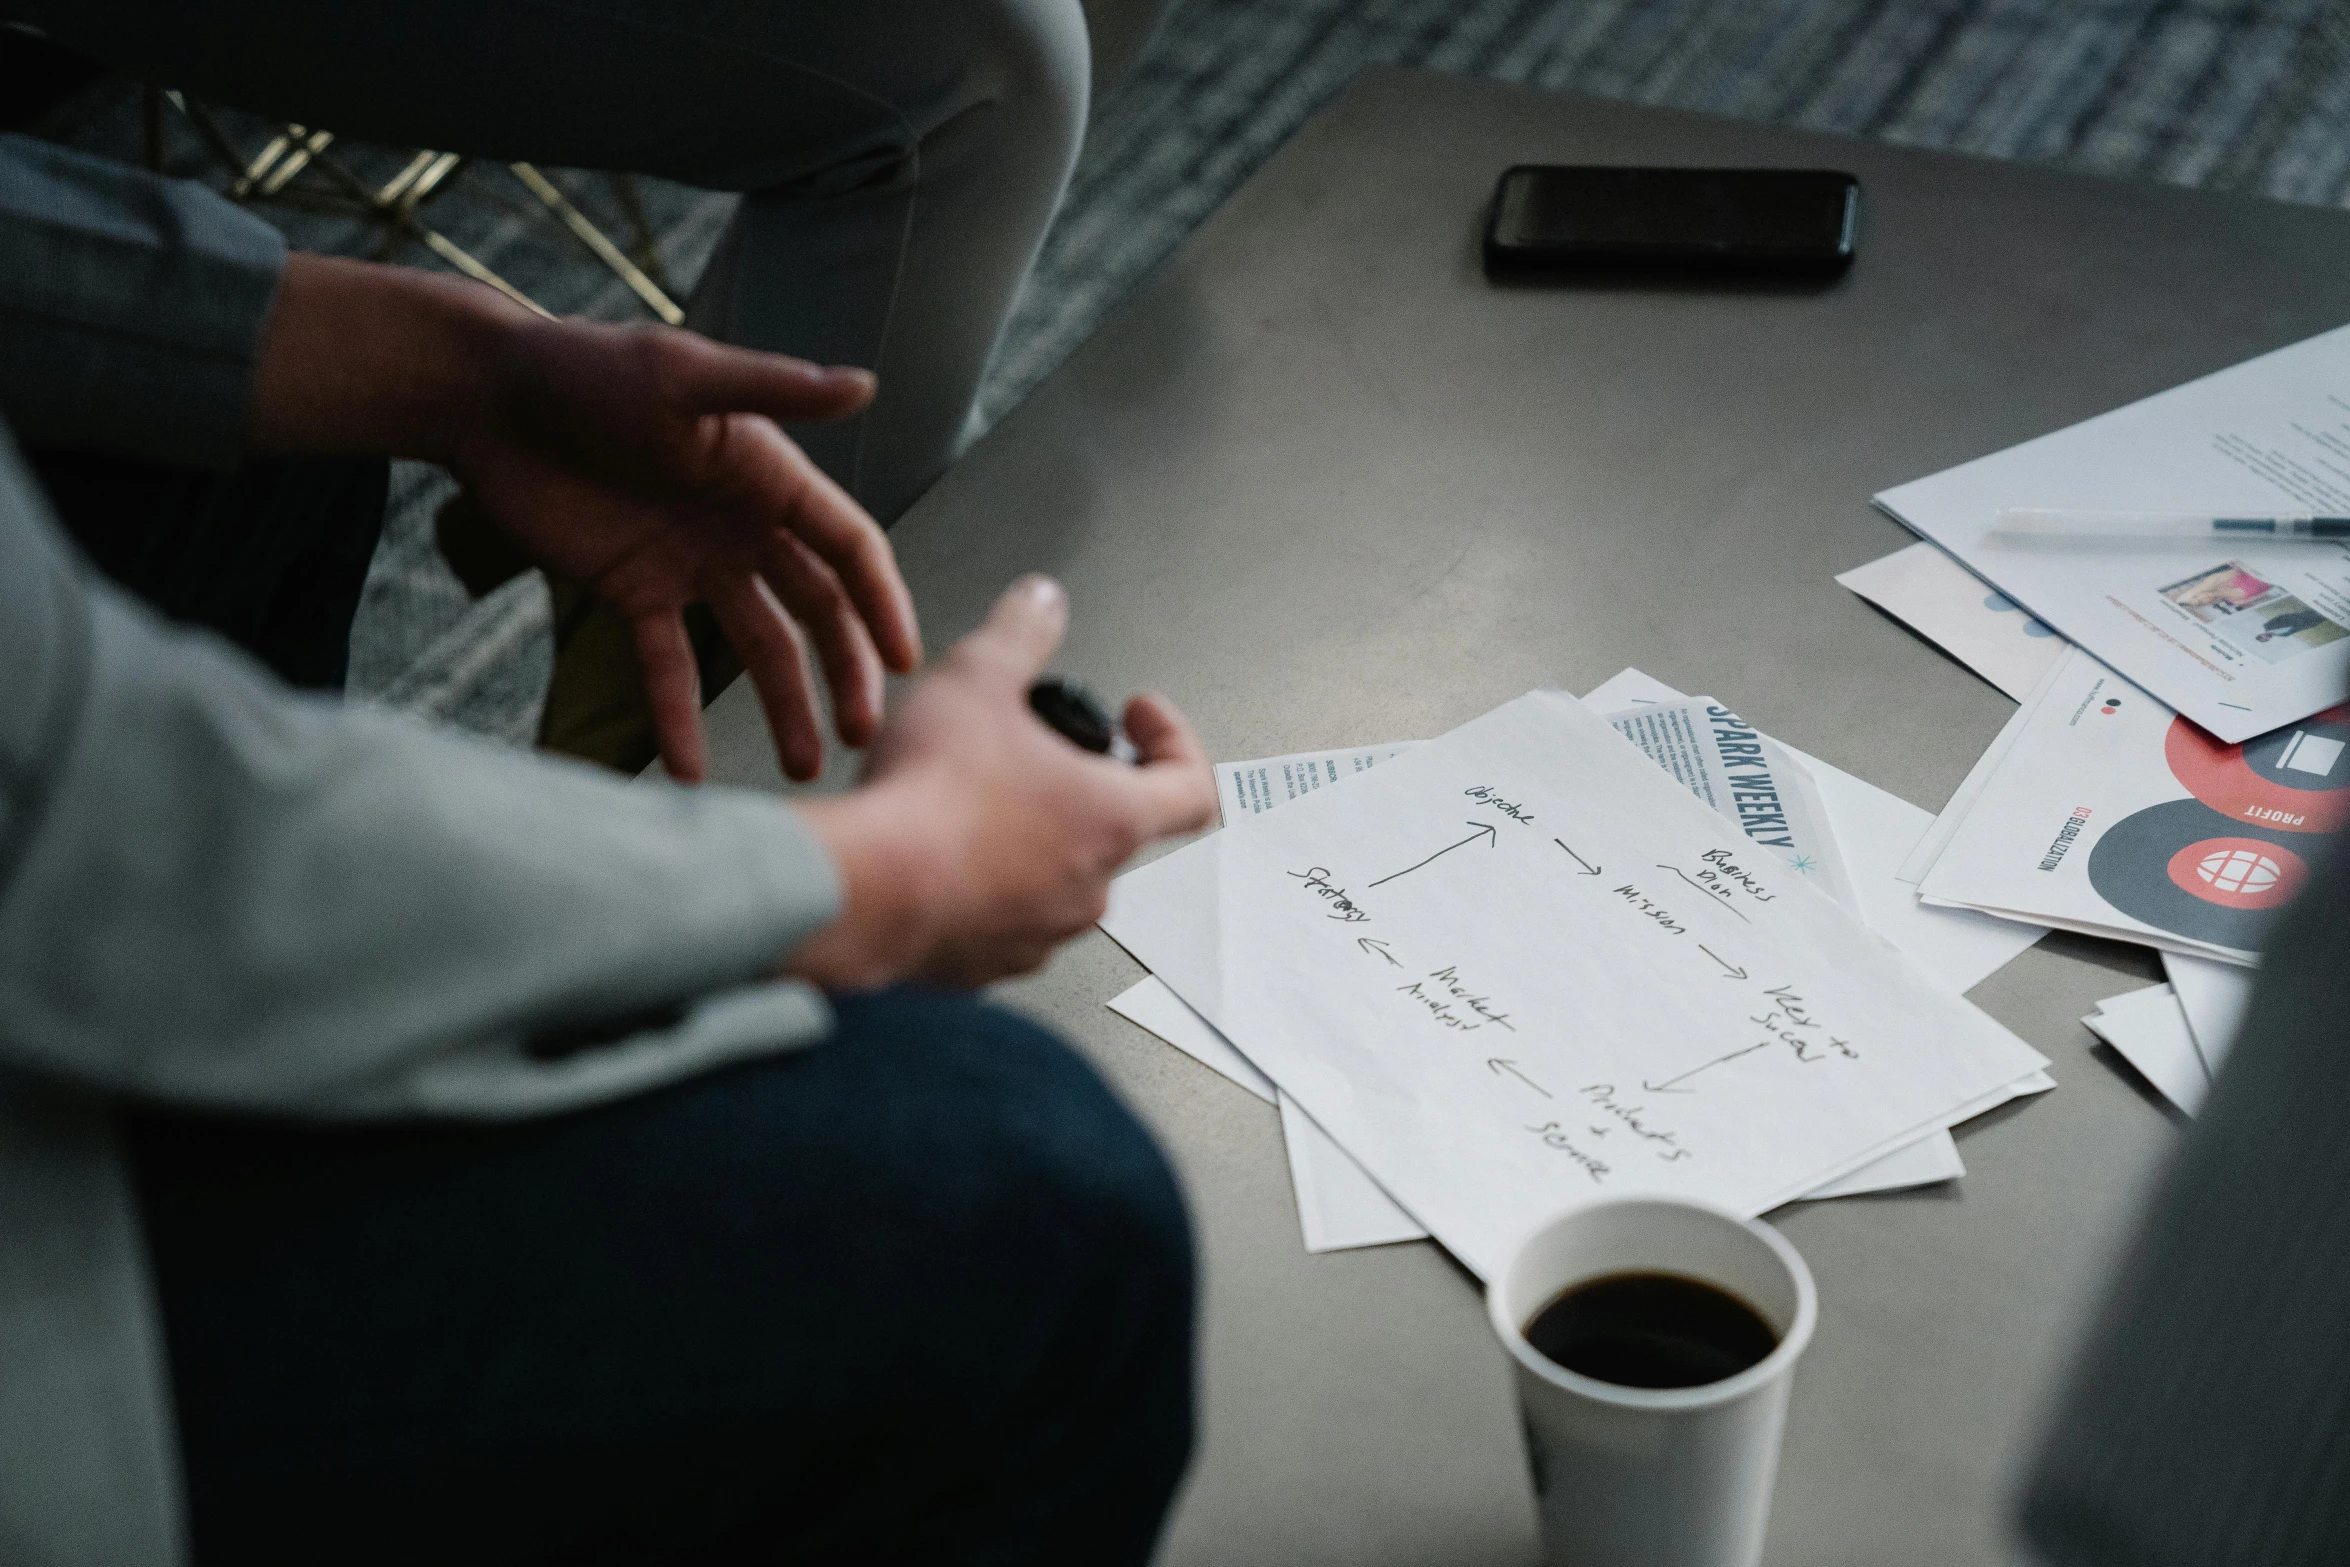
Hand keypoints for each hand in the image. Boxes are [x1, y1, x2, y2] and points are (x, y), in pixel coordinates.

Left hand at [249, 255, 920, 781]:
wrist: (484, 399)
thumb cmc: (585, 368)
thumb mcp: (682, 376)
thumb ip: (773, 391)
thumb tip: (864, 386)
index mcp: (770, 477)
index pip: (848, 550)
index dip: (881, 604)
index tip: (904, 664)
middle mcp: (744, 527)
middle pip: (816, 611)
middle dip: (843, 673)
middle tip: (859, 737)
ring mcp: (692, 565)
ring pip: (757, 648)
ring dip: (784, 707)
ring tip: (800, 771)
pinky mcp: (633, 593)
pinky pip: (666, 666)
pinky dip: (678, 717)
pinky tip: (688, 772)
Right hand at [788, 576, 1217, 989]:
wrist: (859, 891)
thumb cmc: (928, 801)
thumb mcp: (977, 679)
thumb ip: (1020, 633)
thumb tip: (1040, 603)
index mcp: (1111, 817)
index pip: (1192, 788)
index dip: (1173, 743)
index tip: (1138, 720)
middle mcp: (1088, 887)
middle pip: (1112, 829)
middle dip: (1076, 786)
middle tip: (1031, 754)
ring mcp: (1038, 933)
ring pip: (1053, 880)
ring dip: (1026, 840)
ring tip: (971, 802)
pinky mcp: (984, 965)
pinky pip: (999, 923)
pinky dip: (979, 889)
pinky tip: (934, 855)